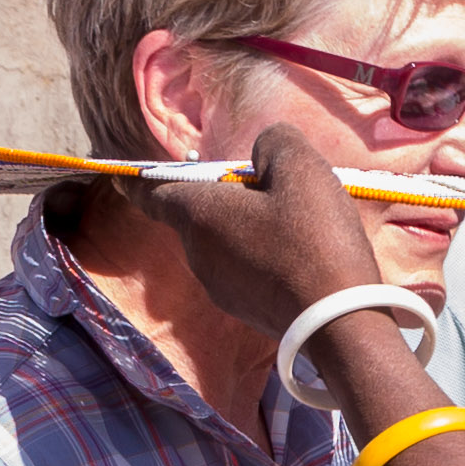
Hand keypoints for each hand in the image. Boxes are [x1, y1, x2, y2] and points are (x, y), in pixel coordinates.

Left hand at [115, 124, 380, 335]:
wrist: (340, 322)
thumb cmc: (314, 240)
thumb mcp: (302, 170)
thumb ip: (276, 143)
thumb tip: (265, 147)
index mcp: (199, 215)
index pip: (152, 192)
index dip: (139, 179)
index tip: (124, 173)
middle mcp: (199, 254)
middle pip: (197, 215)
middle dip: (220, 197)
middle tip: (264, 183)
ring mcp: (221, 288)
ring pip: (222, 244)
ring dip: (244, 227)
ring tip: (294, 221)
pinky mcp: (247, 311)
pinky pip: (245, 270)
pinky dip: (261, 256)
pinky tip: (301, 256)